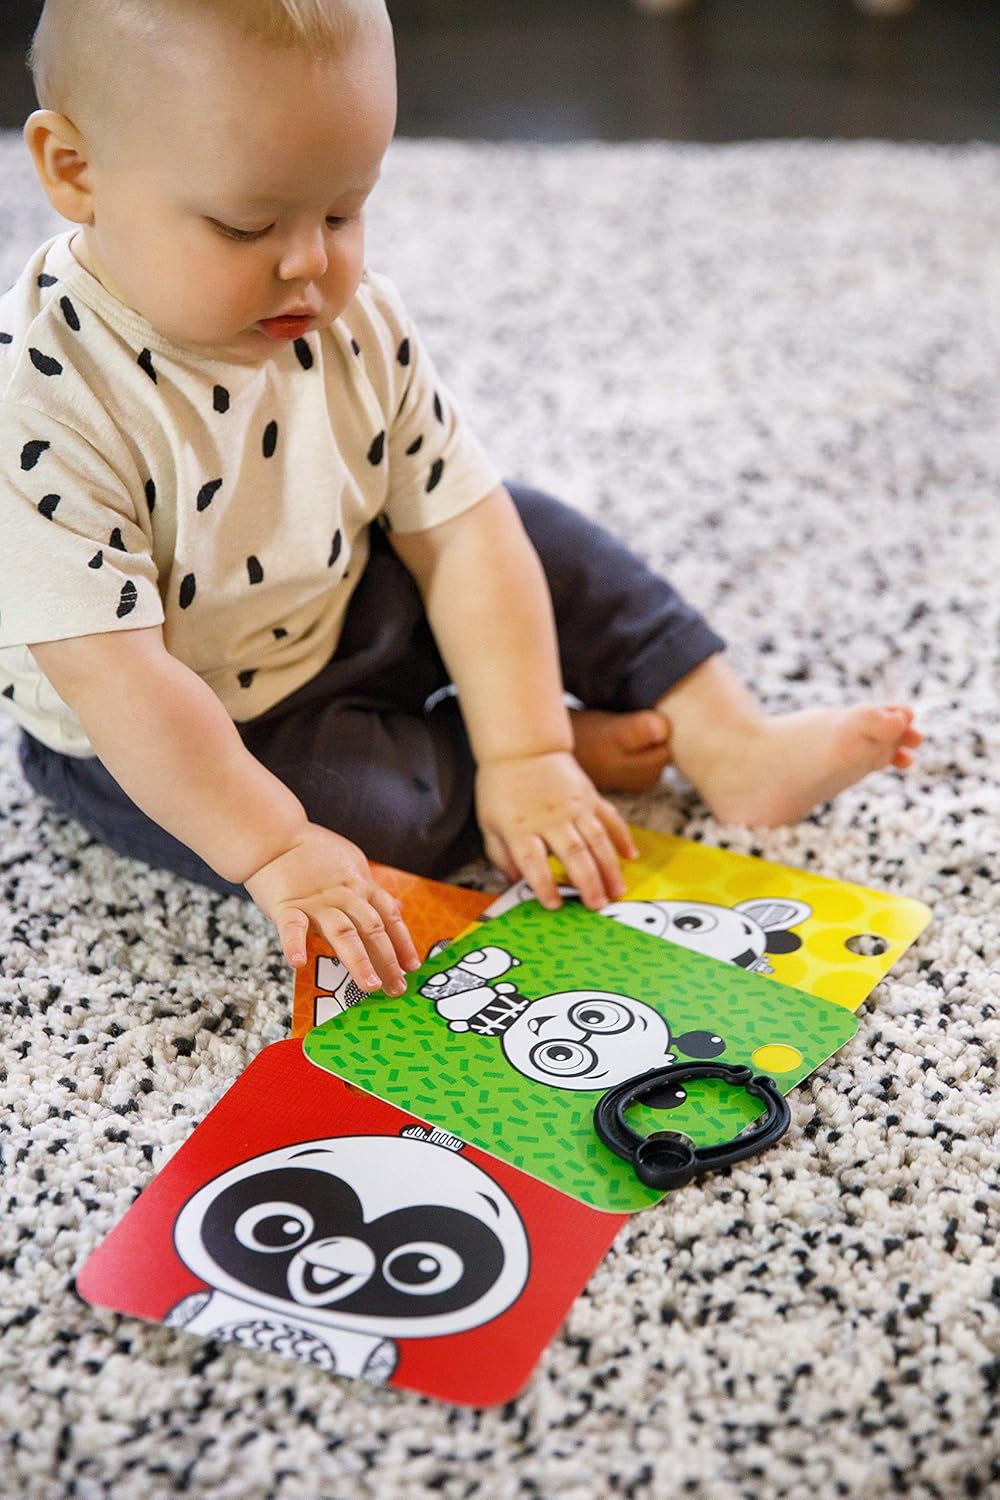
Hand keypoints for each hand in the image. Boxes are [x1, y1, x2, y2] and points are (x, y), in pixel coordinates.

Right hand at [244, 823, 420, 993]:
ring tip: (370, 985)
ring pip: (343, 932)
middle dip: (388, 959)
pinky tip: (299, 962)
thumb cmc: (312, 852)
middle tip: (398, 987)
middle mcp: (343, 896)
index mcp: (359, 886)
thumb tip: (394, 908)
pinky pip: (292, 927)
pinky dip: (295, 944)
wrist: (275, 836)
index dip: (402, 942)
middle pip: (372, 929)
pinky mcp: (286, 906)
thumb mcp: (352, 864)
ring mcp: (316, 902)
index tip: (412, 966)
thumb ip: (371, 890)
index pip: (388, 917)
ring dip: (359, 960)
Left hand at [475, 751, 638, 909]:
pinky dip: (622, 837)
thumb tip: (514, 883)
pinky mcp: (589, 796)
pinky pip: (610, 818)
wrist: (523, 748)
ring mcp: (573, 806)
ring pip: (597, 840)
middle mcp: (550, 818)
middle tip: (597, 905)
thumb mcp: (489, 823)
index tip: (554, 904)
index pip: (533, 861)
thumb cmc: (502, 788)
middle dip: (587, 882)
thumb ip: (501, 856)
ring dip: (609, 868)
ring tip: (617, 890)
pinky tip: (631, 855)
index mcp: (520, 828)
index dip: (544, 884)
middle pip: (573, 853)